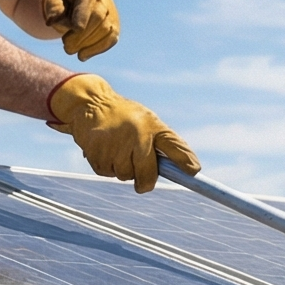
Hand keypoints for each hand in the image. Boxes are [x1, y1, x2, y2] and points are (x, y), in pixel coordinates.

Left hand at [40, 0, 119, 59]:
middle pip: (98, 17)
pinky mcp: (113, 26)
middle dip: (82, 35)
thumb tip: (53, 21)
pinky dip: (97, 50)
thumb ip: (53, 8)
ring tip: (71, 50)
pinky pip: (111, 39)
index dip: (83, 14)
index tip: (76, 28)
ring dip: (89, 44)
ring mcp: (110, 12)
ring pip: (106, 30)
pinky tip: (83, 56)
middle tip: (66, 47)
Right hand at [47, 74, 197, 191]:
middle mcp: (136, 134)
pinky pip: (108, 173)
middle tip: (143, 180)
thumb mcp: (147, 122)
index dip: (184, 159)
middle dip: (146, 181)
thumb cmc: (126, 117)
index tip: (194, 171)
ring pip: (125, 176)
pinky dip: (107, 167)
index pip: (173, 144)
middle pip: (147, 174)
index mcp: (152, 125)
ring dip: (123, 170)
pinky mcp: (97, 153)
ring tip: (117, 149)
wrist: (91, 104)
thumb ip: (162, 144)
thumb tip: (186, 171)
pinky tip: (105, 150)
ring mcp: (116, 144)